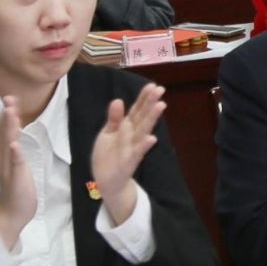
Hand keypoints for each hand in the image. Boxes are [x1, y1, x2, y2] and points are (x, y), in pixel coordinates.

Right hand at [0, 95, 36, 249]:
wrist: (11, 214)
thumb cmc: (16, 189)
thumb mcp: (16, 164)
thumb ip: (14, 149)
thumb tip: (15, 134)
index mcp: (5, 155)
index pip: (5, 131)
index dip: (7, 115)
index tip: (10, 98)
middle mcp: (4, 159)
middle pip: (4, 133)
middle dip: (7, 115)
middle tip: (8, 98)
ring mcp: (9, 168)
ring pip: (8, 145)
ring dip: (9, 128)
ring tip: (10, 112)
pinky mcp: (15, 179)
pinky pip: (15, 165)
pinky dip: (14, 154)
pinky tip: (15, 145)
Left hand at [90, 83, 164, 224]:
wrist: (105, 181)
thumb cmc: (108, 155)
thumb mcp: (107, 133)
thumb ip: (114, 118)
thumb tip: (118, 100)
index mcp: (127, 127)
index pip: (137, 110)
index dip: (144, 98)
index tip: (152, 85)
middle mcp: (133, 136)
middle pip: (143, 117)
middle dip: (150, 103)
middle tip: (160, 90)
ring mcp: (132, 149)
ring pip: (143, 131)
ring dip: (151, 119)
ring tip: (160, 106)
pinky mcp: (128, 163)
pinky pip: (136, 154)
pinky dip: (144, 146)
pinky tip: (151, 138)